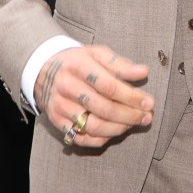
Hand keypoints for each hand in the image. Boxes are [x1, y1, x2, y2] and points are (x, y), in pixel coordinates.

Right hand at [35, 45, 154, 148]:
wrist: (44, 70)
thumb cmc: (78, 62)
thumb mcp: (97, 54)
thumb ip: (120, 64)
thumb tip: (143, 72)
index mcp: (79, 66)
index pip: (109, 86)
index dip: (132, 97)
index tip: (149, 102)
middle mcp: (67, 87)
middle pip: (103, 108)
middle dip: (129, 115)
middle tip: (146, 117)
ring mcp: (60, 106)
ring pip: (93, 126)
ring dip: (118, 129)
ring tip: (133, 124)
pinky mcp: (56, 121)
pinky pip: (81, 138)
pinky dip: (101, 139)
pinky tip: (115, 131)